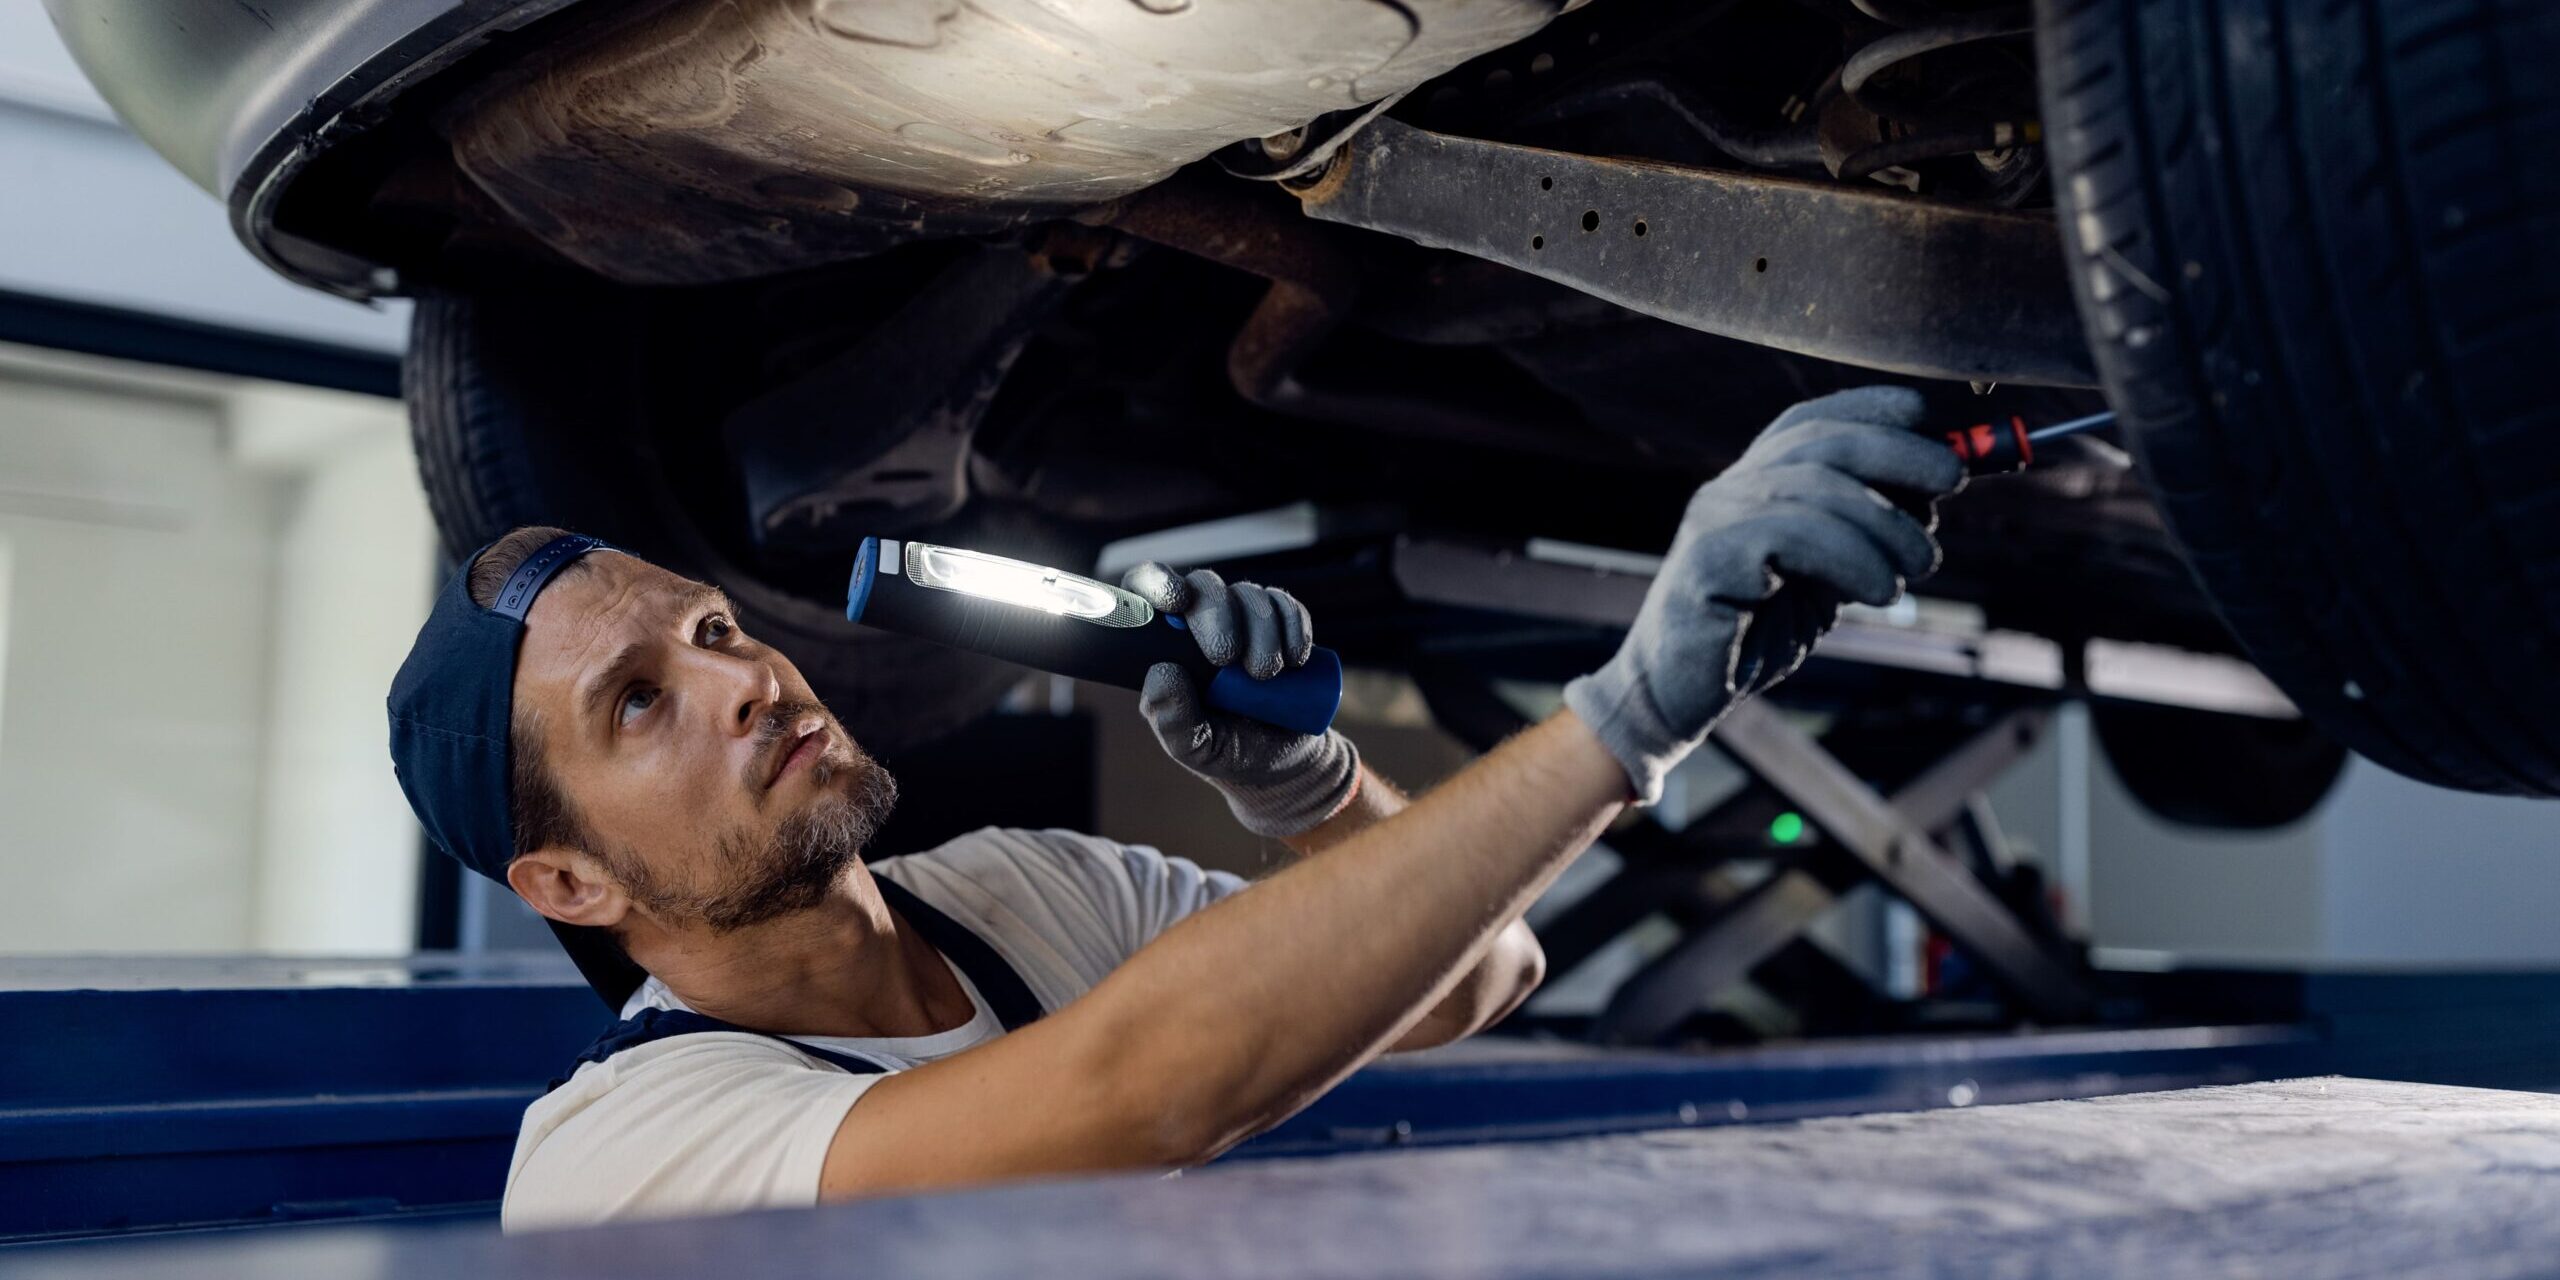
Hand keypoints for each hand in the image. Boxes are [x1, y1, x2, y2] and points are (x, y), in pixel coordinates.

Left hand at [1119, 563, 1360, 838]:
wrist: (1283, 762)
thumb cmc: (1226, 751)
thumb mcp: (1193, 748)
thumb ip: (1171, 718)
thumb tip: (1161, 671)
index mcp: (1166, 647)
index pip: (1147, 593)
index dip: (1158, 584)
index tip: (1176, 602)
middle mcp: (1200, 624)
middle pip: (1203, 586)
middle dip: (1218, 615)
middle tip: (1228, 658)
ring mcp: (1242, 619)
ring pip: (1247, 594)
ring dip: (1262, 630)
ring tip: (1267, 675)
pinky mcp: (1280, 624)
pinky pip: (1285, 605)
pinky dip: (1293, 625)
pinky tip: (1296, 658)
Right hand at [1564, 386, 1963, 801]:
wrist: (1678, 691)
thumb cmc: (1756, 630)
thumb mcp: (1826, 573)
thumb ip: (1866, 530)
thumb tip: (1937, 488)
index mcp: (1754, 482)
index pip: (1810, 420)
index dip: (1870, 409)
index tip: (1929, 417)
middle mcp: (1730, 488)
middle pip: (1820, 443)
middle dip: (1897, 452)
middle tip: (1952, 482)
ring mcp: (1714, 520)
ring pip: (1814, 489)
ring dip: (1886, 524)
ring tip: (1919, 566)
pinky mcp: (1708, 560)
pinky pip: (1789, 537)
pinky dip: (1851, 558)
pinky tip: (1879, 591)